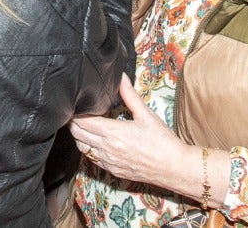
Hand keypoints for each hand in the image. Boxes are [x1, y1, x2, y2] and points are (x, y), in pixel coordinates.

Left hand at [70, 75, 210, 199]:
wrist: (174, 168)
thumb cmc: (162, 142)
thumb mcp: (146, 114)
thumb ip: (129, 95)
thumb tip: (121, 77)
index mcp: (113, 133)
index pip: (83, 122)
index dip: (75, 113)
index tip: (74, 104)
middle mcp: (107, 148)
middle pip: (78, 134)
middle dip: (73, 123)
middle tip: (74, 112)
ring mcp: (108, 161)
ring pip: (82, 147)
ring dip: (79, 136)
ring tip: (81, 125)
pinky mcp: (112, 170)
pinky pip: (92, 159)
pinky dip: (88, 148)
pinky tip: (93, 141)